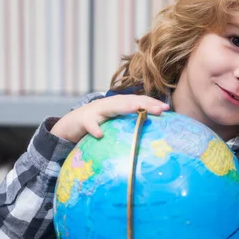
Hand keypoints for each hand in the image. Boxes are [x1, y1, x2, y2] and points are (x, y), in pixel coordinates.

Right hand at [50, 94, 169, 141]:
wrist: (71, 124)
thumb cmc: (98, 125)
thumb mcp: (116, 124)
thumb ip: (130, 126)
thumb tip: (152, 138)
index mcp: (120, 105)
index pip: (139, 101)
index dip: (152, 103)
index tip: (167, 109)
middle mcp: (110, 104)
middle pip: (130, 101)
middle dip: (147, 104)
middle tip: (161, 110)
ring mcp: (97, 110)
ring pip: (113, 107)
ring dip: (125, 107)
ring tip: (138, 110)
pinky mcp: (84, 120)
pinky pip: (90, 124)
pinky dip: (95, 129)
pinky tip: (100, 135)